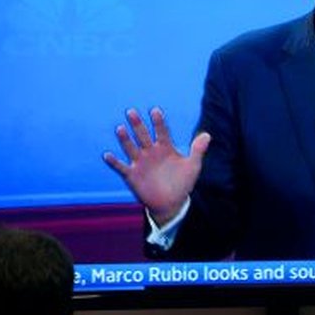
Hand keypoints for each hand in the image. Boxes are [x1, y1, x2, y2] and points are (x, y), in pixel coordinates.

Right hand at [103, 107, 210, 225]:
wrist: (172, 203)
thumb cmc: (182, 182)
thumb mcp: (193, 166)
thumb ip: (198, 150)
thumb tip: (207, 135)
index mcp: (165, 148)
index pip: (161, 131)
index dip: (158, 122)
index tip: (155, 110)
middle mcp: (151, 152)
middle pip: (143, 135)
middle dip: (138, 124)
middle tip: (131, 111)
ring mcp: (140, 163)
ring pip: (131, 148)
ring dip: (125, 139)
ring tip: (120, 128)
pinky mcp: (132, 175)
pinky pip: (121, 167)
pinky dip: (114, 162)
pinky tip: (107, 155)